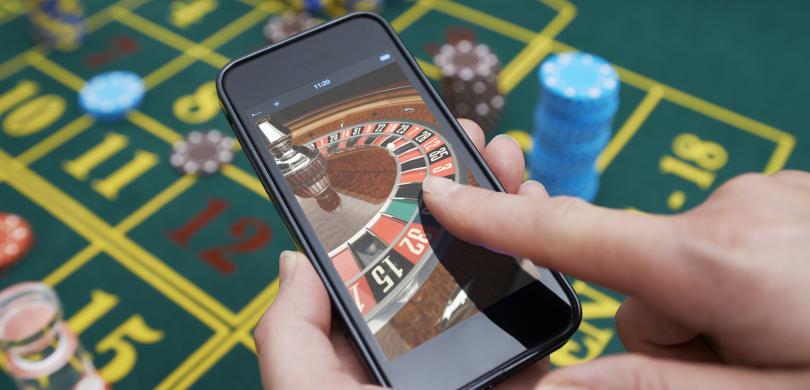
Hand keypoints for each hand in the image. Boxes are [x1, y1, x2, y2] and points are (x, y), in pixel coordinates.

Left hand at [252, 120, 545, 388]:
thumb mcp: (301, 383)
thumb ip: (288, 326)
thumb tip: (292, 259)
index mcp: (367, 341)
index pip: (381, 257)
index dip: (396, 200)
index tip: (410, 146)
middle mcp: (423, 341)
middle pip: (446, 251)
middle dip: (460, 186)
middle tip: (466, 134)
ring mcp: (476, 356)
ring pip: (496, 271)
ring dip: (507, 209)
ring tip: (506, 158)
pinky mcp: (523, 375)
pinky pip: (538, 315)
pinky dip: (547, 263)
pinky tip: (544, 216)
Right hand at [422, 165, 809, 388]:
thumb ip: (650, 385)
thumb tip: (551, 386)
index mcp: (711, 264)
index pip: (569, 234)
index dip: (493, 218)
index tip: (440, 195)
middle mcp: (726, 213)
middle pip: (640, 277)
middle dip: (664, 326)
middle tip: (732, 364)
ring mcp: (760, 197)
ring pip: (685, 265)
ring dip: (707, 309)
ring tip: (772, 345)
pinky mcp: (784, 197)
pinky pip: (723, 244)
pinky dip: (738, 283)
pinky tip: (788, 308)